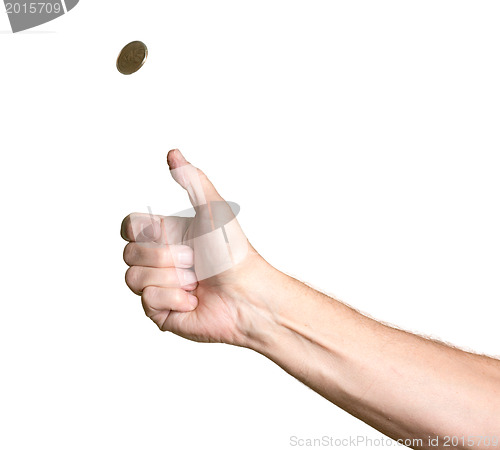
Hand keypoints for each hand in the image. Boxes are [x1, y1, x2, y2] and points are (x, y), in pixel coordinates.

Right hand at [121, 149, 275, 345]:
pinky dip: (174, 298)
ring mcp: (157, 285)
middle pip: (129, 253)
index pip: (129, 227)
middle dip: (166, 257)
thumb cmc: (233, 252)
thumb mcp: (212, 210)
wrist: (247, 294)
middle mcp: (158, 259)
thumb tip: (173, 153)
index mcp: (166, 235)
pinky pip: (147, 300)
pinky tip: (193, 299)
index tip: (163, 230)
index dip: (140, 230)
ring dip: (172, 278)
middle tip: (193, 261)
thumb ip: (192, 180)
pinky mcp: (159, 310)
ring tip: (195, 281)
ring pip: (134, 277)